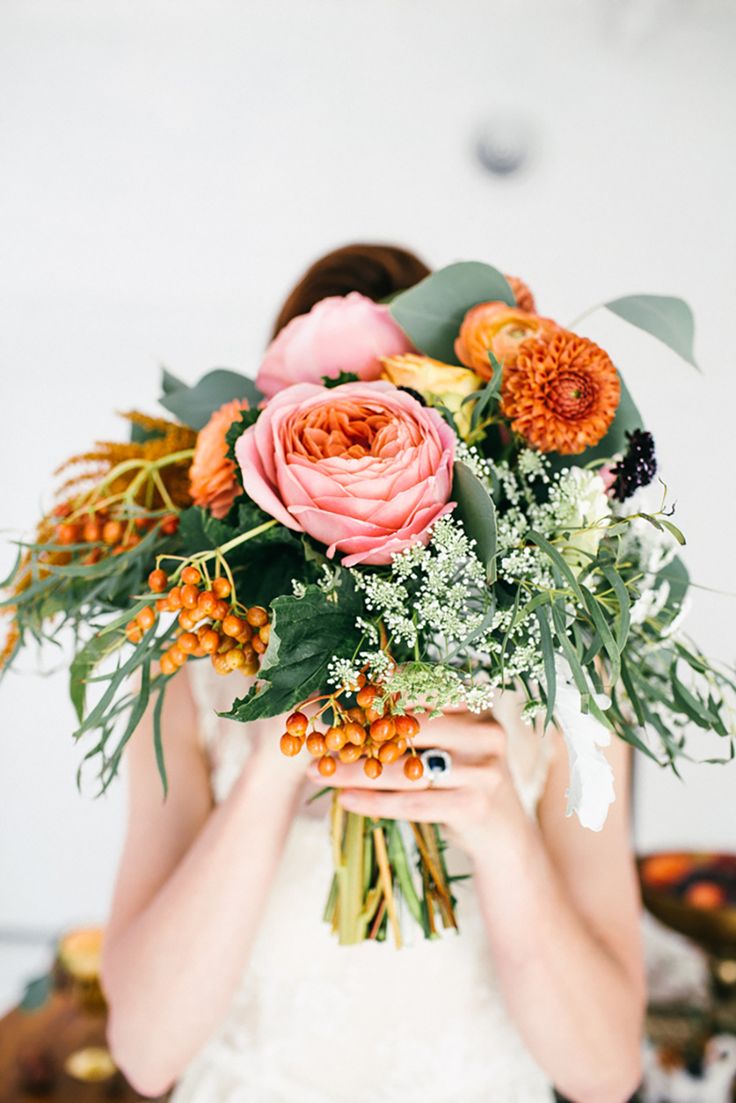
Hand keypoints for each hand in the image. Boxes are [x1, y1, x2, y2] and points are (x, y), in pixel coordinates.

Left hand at [306, 710, 531, 859]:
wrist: (504, 837)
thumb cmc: (465, 777)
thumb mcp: (452, 739)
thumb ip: (419, 716)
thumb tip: (358, 691)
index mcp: (477, 705)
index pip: (421, 689)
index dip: (378, 691)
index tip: (337, 695)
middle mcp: (485, 732)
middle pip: (408, 728)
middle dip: (359, 731)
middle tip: (318, 736)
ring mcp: (483, 770)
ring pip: (404, 768)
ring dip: (355, 770)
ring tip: (318, 770)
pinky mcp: (474, 806)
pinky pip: (412, 802)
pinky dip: (375, 801)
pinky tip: (345, 799)